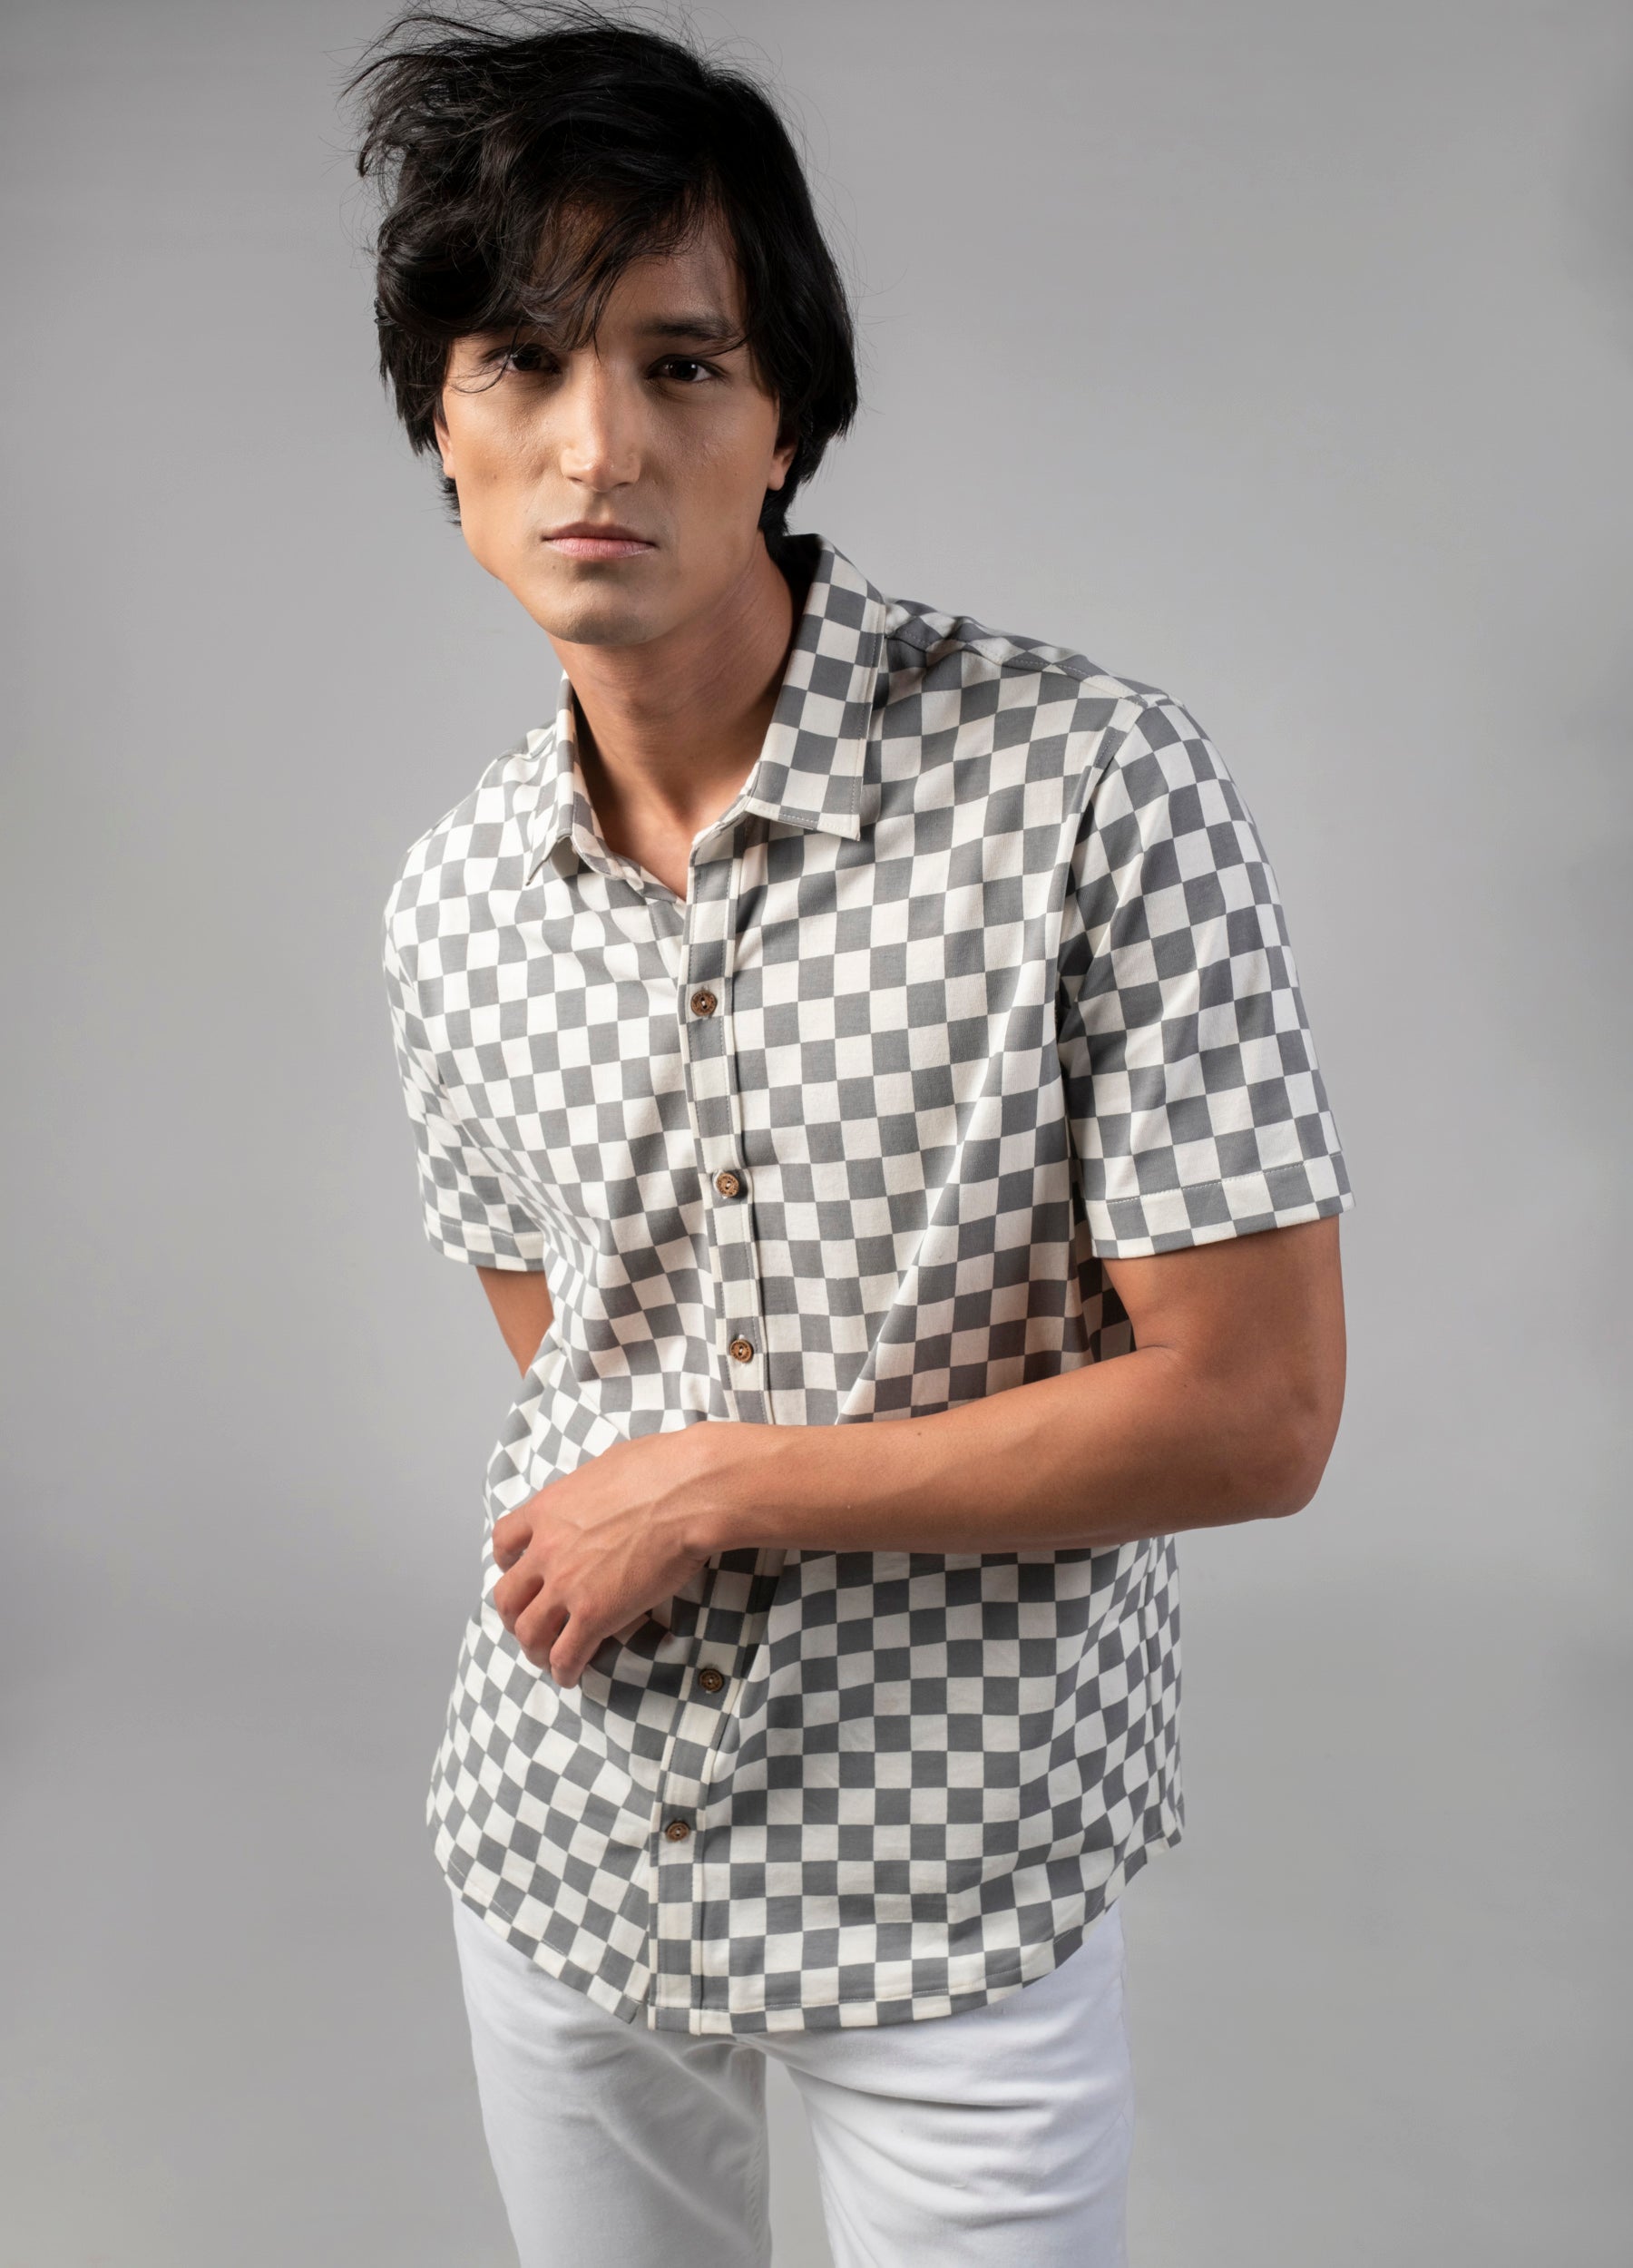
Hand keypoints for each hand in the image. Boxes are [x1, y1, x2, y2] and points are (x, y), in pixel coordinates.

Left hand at [489, 1423, 750, 1687]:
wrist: (689, 1493)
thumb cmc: (662, 1468)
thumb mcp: (608, 1466)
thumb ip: (591, 1491)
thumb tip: (603, 1493)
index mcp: (548, 1510)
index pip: (504, 1541)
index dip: (507, 1562)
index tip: (518, 1571)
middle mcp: (547, 1550)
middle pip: (506, 1595)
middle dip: (513, 1615)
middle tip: (528, 1623)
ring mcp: (567, 1585)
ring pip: (528, 1631)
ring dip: (534, 1648)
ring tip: (546, 1658)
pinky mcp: (594, 1614)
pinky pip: (565, 1655)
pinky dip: (563, 1670)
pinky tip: (571, 1675)